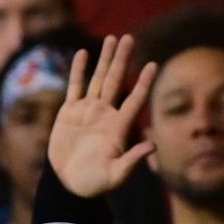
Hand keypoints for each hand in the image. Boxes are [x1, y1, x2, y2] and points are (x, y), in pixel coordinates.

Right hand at [47, 34, 158, 197]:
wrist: (70, 185)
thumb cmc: (95, 183)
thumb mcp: (116, 176)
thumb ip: (132, 161)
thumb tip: (153, 146)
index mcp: (119, 127)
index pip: (135, 100)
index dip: (144, 83)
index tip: (153, 65)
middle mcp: (106, 114)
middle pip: (116, 81)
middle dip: (122, 60)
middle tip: (129, 38)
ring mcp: (88, 111)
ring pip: (98, 79)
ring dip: (105, 59)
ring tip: (112, 38)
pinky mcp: (69, 113)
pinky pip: (75, 87)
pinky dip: (78, 70)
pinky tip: (83, 53)